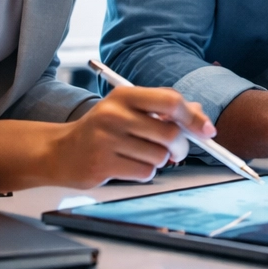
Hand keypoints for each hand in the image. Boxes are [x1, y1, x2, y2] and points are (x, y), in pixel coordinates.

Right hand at [45, 86, 214, 186]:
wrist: (60, 151)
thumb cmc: (102, 129)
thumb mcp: (130, 110)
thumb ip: (164, 109)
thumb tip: (200, 115)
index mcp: (124, 96)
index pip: (170, 101)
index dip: (194, 118)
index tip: (207, 131)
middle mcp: (114, 114)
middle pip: (170, 133)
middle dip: (181, 146)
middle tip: (177, 151)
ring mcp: (106, 140)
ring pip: (160, 156)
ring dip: (160, 160)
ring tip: (141, 154)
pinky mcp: (102, 165)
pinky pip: (145, 172)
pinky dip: (146, 172)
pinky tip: (129, 165)